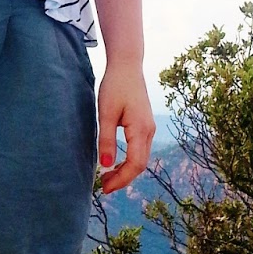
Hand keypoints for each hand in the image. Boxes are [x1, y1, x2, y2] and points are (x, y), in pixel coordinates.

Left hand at [96, 60, 154, 193]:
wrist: (127, 66)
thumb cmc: (115, 86)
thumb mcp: (105, 113)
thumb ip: (106, 139)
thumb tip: (105, 165)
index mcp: (141, 129)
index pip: (135, 164)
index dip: (121, 179)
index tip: (105, 188)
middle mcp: (149, 131)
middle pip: (140, 165)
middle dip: (123, 178)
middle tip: (103, 186)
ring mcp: (149, 128)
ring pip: (141, 158)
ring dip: (125, 170)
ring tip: (106, 177)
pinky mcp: (145, 125)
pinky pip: (139, 149)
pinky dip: (128, 161)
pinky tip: (115, 162)